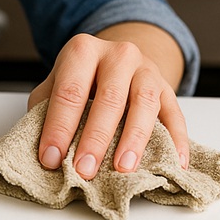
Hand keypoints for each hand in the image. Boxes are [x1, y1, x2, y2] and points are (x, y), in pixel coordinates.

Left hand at [26, 27, 188, 179]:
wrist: (118, 58)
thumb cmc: (82, 78)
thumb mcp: (56, 82)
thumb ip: (47, 109)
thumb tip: (43, 151)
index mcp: (83, 50)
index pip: (69, 91)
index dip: (58, 127)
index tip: (51, 158)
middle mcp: (118, 55)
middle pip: (109, 98)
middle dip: (95, 138)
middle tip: (84, 169)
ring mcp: (146, 70)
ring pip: (144, 103)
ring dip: (133, 139)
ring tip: (122, 168)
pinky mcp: (168, 88)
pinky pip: (175, 115)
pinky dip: (176, 141)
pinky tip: (173, 164)